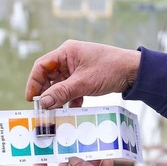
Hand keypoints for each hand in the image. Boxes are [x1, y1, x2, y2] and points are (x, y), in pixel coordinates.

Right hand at [25, 40, 141, 107]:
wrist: (134, 71)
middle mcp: (69, 58)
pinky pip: (72, 89)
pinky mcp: (85, 78)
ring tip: (55, 113)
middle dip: (46, 93)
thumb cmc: (110, 69)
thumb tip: (43, 103)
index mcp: (66, 52)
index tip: (31, 99)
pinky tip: (71, 110)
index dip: (34, 82)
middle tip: (42, 109)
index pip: (41, 66)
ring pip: (60, 85)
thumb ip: (62, 92)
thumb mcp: (84, 83)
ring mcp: (77, 68)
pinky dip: (70, 99)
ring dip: (58, 98)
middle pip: (49, 76)